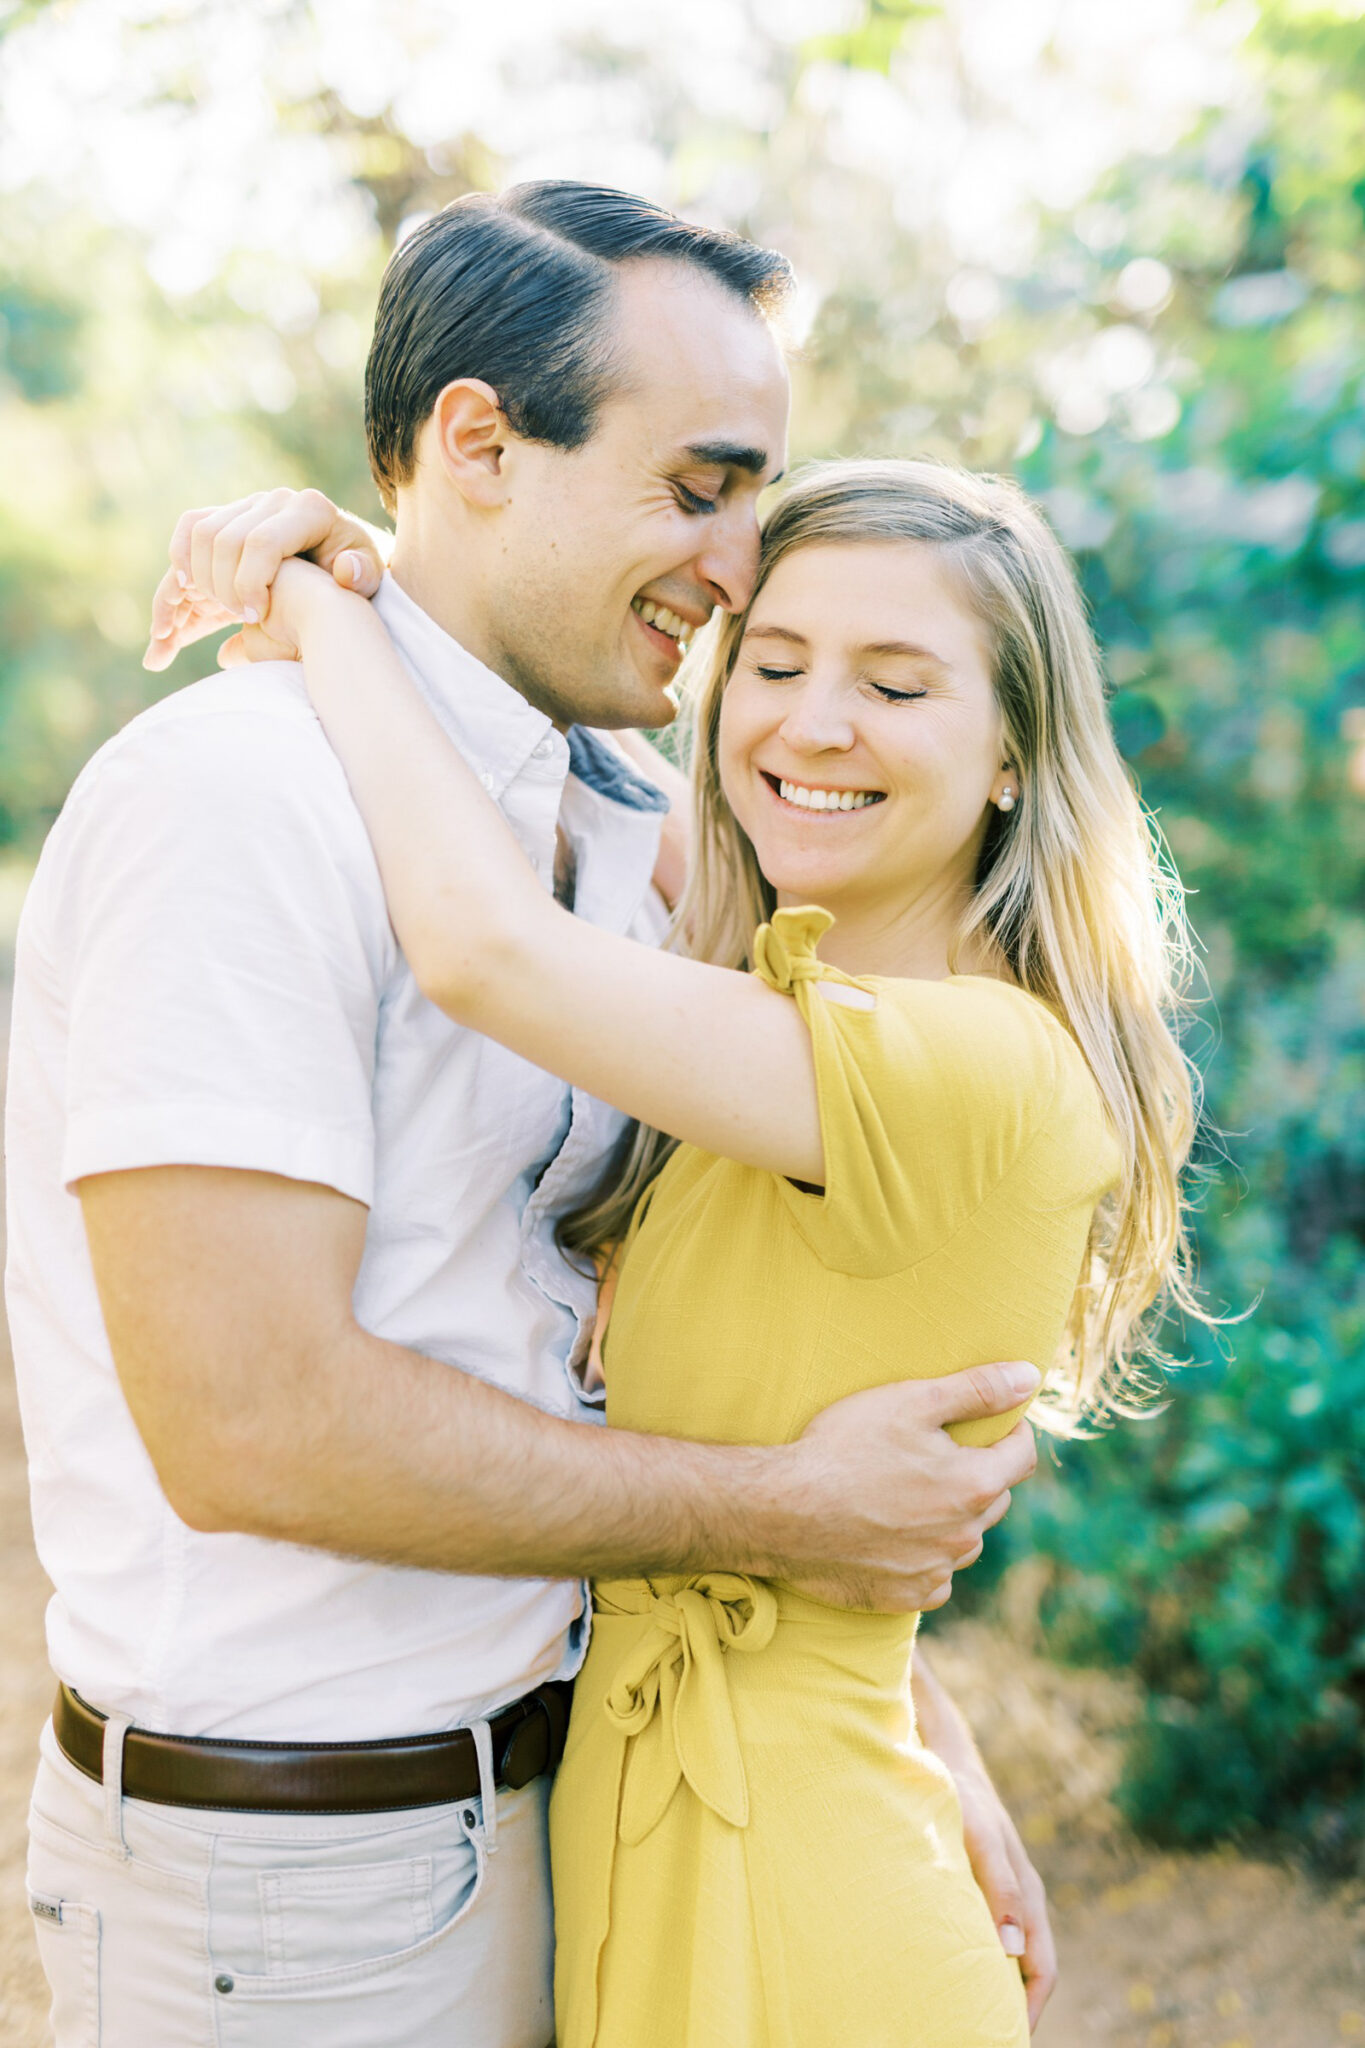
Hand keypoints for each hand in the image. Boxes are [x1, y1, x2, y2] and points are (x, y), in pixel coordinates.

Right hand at [142, 489, 388, 671]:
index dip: (249, 582)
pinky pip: (190, 527)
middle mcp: (276, 500)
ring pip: (202, 534)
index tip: (254, 617)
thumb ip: (363, 575)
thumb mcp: (370, 576)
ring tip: (217, 612)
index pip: (261, 541)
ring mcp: (249, 505)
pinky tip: (186, 590)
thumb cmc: (357, 574)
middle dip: (224, 586)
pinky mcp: (230, 516)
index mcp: (310, 510)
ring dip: (199, 578)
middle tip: (240, 619)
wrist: (345, 555)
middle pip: (225, 538)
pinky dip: (180, 559)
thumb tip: (345, 571)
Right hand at [784, 1362, 1038, 1611]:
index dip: (1011, 1430)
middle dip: (980, 1472)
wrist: (782, 1510)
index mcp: (974, 1485)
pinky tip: (896, 1536)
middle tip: (939, 1452)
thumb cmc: (844, 1448)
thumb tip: (1029, 1376)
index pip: (1022, 1454)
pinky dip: (926, 1557)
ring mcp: (934, 1571)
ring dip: (954, 1518)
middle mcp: (964, 1536)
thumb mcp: (911, 1401)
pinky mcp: (904, 1597)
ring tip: (913, 1493)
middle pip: (995, 1497)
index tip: (990, 1419)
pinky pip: (935, 1577)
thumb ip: (976, 1389)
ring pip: (965, 1540)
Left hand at [953, 1762, 1055, 2029]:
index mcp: (1028, 1897)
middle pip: (1028, 1970)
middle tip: (986, 2033)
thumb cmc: (961, 1797)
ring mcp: (1004, 1893)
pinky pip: (990, 1934)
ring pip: (1009, 1954)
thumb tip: (1011, 1950)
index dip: (1030, 2011)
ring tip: (967, 2014)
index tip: (1008, 2038)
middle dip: (1013, 2006)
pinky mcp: (982, 1884)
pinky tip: (953, 1969)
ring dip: (996, 1984)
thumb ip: (999, 1889)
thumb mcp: (978, 1839)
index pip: (1041, 1972)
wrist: (946, 1758)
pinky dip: (981, 1959)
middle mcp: (1021, 1901)